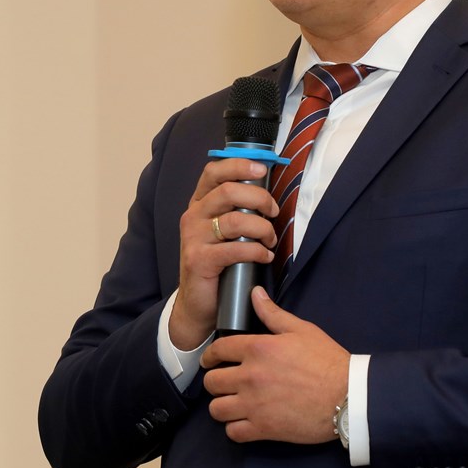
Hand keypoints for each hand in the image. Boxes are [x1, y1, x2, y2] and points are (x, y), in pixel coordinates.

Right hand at [167, 159, 278, 348]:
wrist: (198, 302)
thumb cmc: (218, 262)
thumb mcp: (224, 231)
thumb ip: (237, 209)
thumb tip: (266, 190)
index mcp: (199, 203)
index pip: (214, 171)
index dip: (238, 165)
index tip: (261, 170)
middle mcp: (192, 216)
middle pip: (229, 191)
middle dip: (260, 199)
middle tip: (274, 212)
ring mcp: (193, 238)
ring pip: (236, 220)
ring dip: (263, 229)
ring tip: (270, 241)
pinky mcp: (199, 259)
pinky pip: (236, 249)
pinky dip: (257, 252)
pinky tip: (265, 256)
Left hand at [202, 287, 348, 443]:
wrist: (349, 396)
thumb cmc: (328, 361)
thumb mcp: (301, 330)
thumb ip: (273, 313)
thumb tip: (254, 294)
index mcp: (258, 349)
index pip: (217, 350)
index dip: (210, 356)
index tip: (210, 361)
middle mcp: (250, 376)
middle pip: (211, 382)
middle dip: (215, 382)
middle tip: (225, 384)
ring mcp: (255, 404)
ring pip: (216, 409)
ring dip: (222, 407)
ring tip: (232, 404)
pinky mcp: (264, 428)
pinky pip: (233, 433)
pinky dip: (235, 429)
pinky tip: (244, 423)